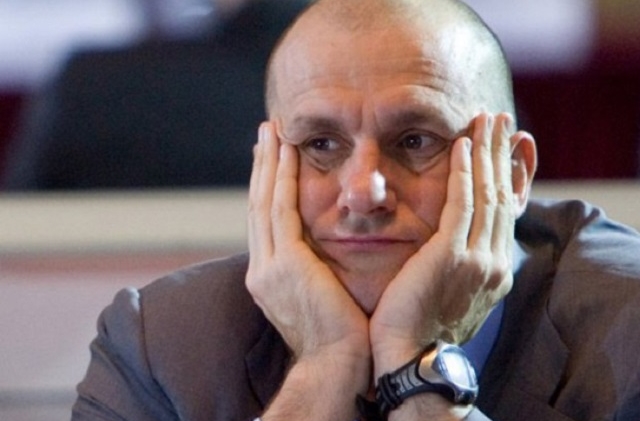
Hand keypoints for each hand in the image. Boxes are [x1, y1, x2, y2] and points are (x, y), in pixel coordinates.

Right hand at [245, 122, 369, 419]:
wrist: (337, 366)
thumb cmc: (341, 339)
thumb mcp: (320, 300)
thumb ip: (316, 273)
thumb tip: (325, 256)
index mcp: (269, 279)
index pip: (266, 223)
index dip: (268, 188)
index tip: (273, 160)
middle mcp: (261, 269)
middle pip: (257, 206)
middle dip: (261, 167)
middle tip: (265, 134)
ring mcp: (268, 266)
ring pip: (264, 201)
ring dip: (267, 163)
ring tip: (271, 131)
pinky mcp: (285, 263)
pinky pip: (281, 209)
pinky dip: (282, 178)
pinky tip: (286, 152)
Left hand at [369, 113, 515, 375]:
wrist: (410, 358)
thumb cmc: (420, 328)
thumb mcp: (452, 294)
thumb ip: (461, 265)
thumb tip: (458, 248)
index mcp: (495, 271)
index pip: (506, 212)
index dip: (508, 175)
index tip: (505, 147)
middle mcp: (495, 262)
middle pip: (504, 195)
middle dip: (503, 154)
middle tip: (501, 120)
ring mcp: (478, 258)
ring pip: (489, 193)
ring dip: (488, 152)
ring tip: (487, 119)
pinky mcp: (454, 255)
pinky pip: (463, 203)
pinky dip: (465, 171)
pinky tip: (462, 144)